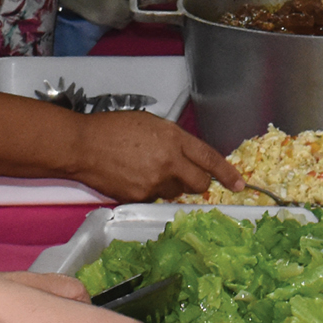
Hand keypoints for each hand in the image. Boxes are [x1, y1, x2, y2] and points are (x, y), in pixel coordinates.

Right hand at [68, 110, 240, 200]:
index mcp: (173, 138)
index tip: (239, 184)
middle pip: (199, 183)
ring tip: (148, 171)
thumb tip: (184, 156)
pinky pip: (155, 199)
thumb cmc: (113, 128)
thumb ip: (172, 140)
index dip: (227, 173)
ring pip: (176, 193)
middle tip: (185, 176)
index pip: (209, 159)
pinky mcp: (140, 198)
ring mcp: (155, 182)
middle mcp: (169, 162)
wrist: (83, 145)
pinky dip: (151, 191)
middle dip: (198, 182)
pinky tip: (134, 178)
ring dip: (171, 186)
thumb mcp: (150, 124)